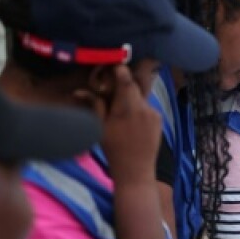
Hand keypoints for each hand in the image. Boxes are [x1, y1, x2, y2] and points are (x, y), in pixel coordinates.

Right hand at [74, 65, 161, 186]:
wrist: (136, 171)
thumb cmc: (114, 149)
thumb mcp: (100, 127)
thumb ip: (95, 105)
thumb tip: (79, 90)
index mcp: (128, 107)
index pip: (126, 79)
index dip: (119, 70)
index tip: (112, 67)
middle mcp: (144, 107)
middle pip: (134, 87)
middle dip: (124, 86)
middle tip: (112, 91)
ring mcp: (154, 113)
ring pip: (141, 98)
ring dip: (131, 100)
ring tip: (120, 112)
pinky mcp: (160, 120)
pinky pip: (147, 108)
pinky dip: (139, 109)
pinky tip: (131, 122)